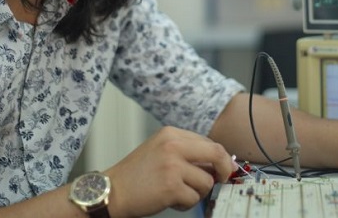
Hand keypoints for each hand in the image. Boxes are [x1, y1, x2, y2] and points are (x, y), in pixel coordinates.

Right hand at [104, 126, 236, 217]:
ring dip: (196, 192)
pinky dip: (185, 204)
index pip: (208, 142)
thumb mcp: (160, 150)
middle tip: (221, 180)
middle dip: (224, 170)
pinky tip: (170, 200)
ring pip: (206, 181)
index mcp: (171, 133)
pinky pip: (194, 198)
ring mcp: (172, 165)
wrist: (112, 191)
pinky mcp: (171, 186)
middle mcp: (173, 145)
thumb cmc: (136, 175)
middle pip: (216, 153)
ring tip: (177, 193)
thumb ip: (186, 151)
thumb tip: (219, 162)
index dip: (221, 157)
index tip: (224, 168)